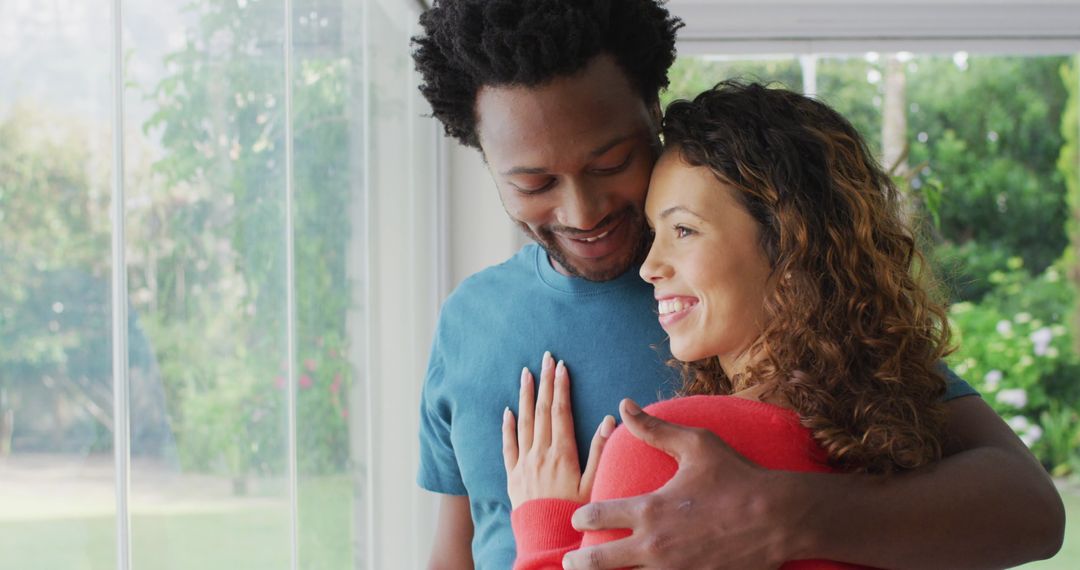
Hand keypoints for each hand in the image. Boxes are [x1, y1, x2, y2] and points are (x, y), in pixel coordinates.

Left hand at [502, 352, 615, 509]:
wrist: (545, 540)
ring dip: (525, 396)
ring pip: (524, 422)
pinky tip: (508, 411)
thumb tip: (608, 421)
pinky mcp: (512, 476)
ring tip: (526, 373)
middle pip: (543, 410)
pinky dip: (507, 427)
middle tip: (545, 358)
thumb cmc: (575, 515)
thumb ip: (600, 452)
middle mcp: (541, 454)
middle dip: (545, 382)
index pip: (561, 412)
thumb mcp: (594, 486)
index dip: (561, 387)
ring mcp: (524, 464)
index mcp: (563, 454)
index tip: (561, 366)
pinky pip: (508, 446)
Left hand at [563, 399, 806, 569]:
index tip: (580, 518)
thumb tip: (624, 405)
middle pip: (599, 561)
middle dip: (579, 562)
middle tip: (570, 561)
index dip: (581, 518)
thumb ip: (654, 429)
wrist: (780, 518)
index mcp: (649, 509)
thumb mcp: (696, 444)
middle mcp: (655, 545)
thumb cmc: (737, 476)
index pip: (595, 517)